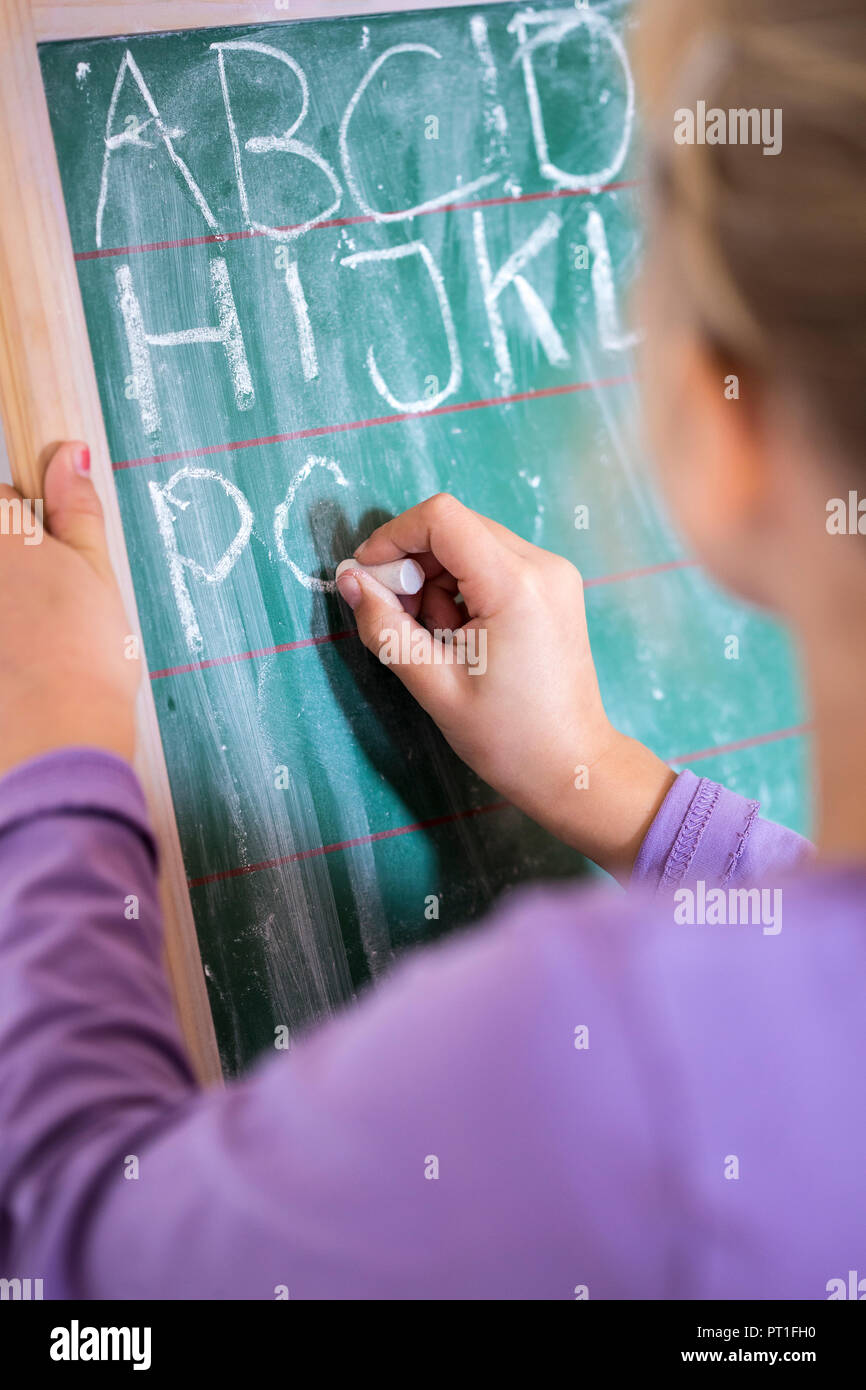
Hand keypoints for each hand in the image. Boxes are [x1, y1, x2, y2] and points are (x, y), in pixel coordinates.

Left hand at [0, 442, 138, 778]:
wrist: (56, 739)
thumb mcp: (97, 573)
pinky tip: (17, 668)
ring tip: (36, 645)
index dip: (32, 524)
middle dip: (15, 567)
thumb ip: (78, 512)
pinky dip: (7, 647)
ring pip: (0, 597)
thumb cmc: (82, 658)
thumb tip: (68, 454)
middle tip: (50, 608)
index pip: (1, 498)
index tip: (55, 556)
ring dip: (12, 610)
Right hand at [337, 494, 674, 880]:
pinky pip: (492, 562)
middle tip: (398, 619)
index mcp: (516, 585)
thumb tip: (348, 579)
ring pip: (470, 542)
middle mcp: (542, 565)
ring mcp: (553, 573)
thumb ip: (385, 627)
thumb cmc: (508, 737)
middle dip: (413, 564)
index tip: (368, 578)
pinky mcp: (553, 587)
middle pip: (455, 526)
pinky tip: (460, 635)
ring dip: (436, 579)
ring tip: (437, 639)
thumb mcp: (434, 685)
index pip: (441, 518)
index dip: (393, 538)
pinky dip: (462, 587)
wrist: (571, 766)